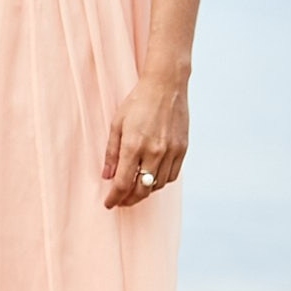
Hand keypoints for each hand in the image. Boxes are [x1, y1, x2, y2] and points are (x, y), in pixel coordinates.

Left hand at [101, 69, 189, 208]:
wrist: (166, 86)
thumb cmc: (137, 102)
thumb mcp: (116, 125)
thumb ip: (112, 153)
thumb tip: (107, 177)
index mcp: (134, 146)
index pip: (123, 183)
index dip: (114, 198)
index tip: (108, 204)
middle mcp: (155, 151)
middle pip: (142, 189)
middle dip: (129, 200)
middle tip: (120, 201)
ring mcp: (172, 151)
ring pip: (158, 185)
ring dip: (145, 192)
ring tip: (134, 190)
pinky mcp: (183, 149)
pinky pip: (172, 175)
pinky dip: (160, 182)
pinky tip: (151, 179)